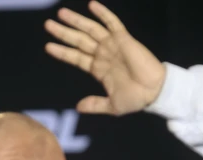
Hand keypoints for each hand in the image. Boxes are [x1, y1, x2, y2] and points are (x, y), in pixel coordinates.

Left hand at [44, 1, 166, 115]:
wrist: (154, 92)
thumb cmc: (136, 99)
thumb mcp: (111, 105)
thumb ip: (95, 104)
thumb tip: (78, 107)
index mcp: (98, 69)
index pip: (76, 57)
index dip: (62, 52)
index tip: (48, 46)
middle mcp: (103, 55)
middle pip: (78, 41)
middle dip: (63, 32)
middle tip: (48, 24)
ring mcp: (113, 46)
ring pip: (91, 30)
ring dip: (76, 21)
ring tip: (61, 13)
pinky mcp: (124, 40)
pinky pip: (112, 23)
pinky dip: (103, 14)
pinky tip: (92, 5)